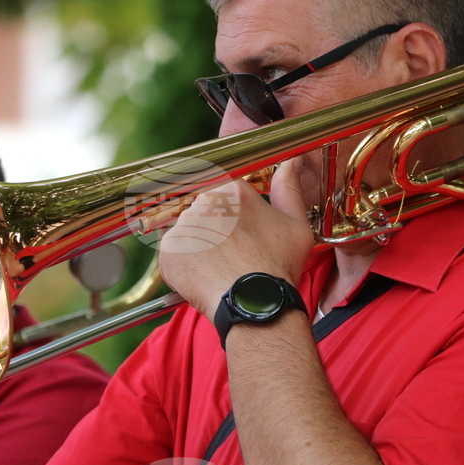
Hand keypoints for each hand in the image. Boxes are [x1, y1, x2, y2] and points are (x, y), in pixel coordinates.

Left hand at [159, 158, 314, 317]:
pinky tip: (205, 277)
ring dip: (200, 248)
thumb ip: (288, 188)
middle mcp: (205, 200)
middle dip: (215, 231)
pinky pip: (174, 254)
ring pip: (189, 233)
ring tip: (219, 268)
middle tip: (231, 256)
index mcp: (234, 190)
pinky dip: (186, 266)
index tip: (240, 237)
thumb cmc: (277, 265)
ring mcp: (184, 224)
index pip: (226, 198)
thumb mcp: (295, 224)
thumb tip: (291, 162)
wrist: (254, 302)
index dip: (233, 219)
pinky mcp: (168, 249)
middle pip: (205, 213)